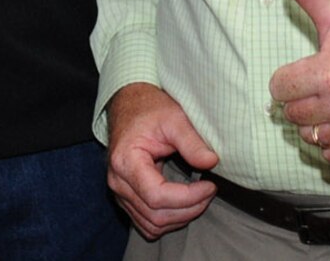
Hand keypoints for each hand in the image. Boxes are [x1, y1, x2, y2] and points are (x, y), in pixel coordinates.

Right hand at [105, 82, 219, 240]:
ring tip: (200, 198)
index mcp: (125, 161)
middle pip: (156, 215)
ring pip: (152, 224)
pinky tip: (184, 205)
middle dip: (189, 209)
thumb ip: (192, 142)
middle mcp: (118, 182)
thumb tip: (211, 162)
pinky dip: (169, 221)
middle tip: (209, 191)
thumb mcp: (174, 118)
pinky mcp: (126, 198)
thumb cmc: (150, 110)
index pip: (157, 196)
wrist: (129, 106)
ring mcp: (119, 192)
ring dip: (181, 217)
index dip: (188, 197)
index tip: (210, 185)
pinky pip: (147, 224)